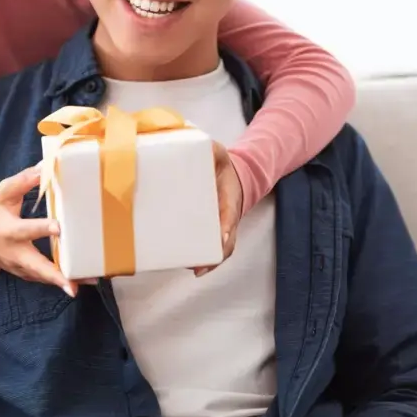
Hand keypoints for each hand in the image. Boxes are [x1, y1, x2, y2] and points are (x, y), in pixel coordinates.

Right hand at [0, 164, 77, 295]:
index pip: (27, 230)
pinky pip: (41, 278)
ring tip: (88, 281)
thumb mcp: (2, 192)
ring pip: (41, 277)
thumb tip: (44, 167)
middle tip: (73, 286)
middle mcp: (14, 252)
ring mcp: (18, 266)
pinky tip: (79, 279)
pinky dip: (58, 280)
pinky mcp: (22, 272)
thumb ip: (23, 181)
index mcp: (8, 230)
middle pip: (36, 266)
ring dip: (63, 281)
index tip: (59, 228)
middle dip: (55, 276)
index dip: (43, 229)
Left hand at [193, 141, 242, 277]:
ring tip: (191, 267)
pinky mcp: (205, 229)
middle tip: (199, 265)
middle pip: (225, 243)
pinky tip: (186, 264)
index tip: (222, 238)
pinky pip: (206, 247)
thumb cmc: (220, 166)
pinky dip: (201, 259)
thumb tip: (206, 149)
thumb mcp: (218, 154)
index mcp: (229, 201)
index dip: (226, 228)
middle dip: (214, 256)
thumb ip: (212, 150)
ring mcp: (217, 226)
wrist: (227, 175)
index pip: (230, 217)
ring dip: (207, 262)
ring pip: (217, 250)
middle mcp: (225, 219)